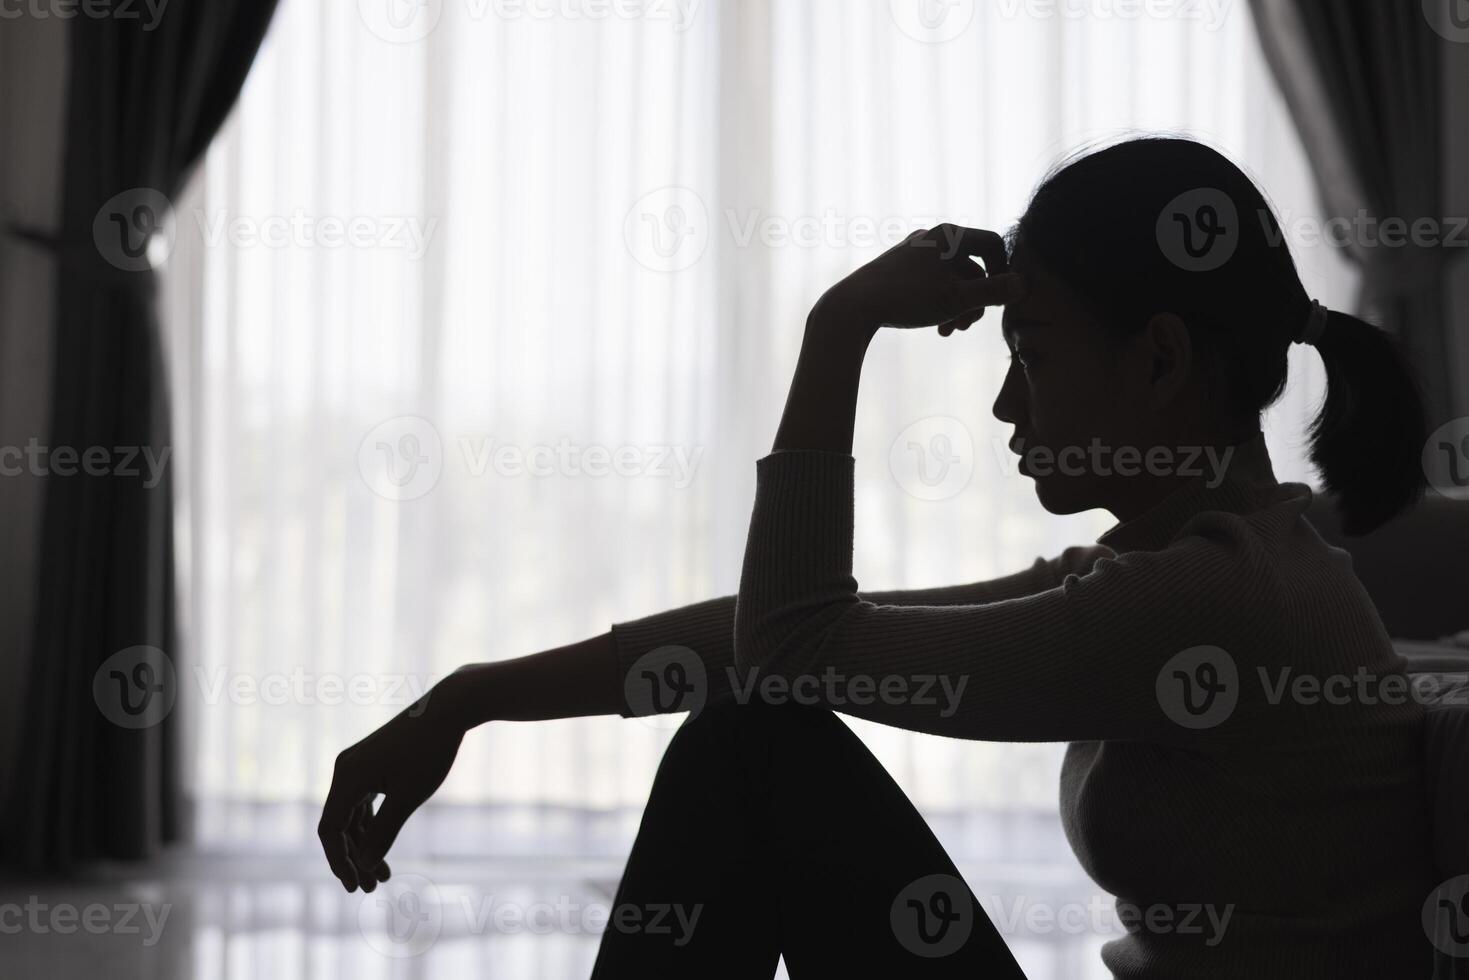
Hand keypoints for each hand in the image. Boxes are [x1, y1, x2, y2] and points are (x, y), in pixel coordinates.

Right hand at [317, 680, 466, 891]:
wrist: (448, 709)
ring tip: (383, 876)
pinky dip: (372, 825)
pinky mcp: (372, 763)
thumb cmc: (430, 752)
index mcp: (347, 778)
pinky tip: (383, 845)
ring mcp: (358, 765)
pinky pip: (364, 801)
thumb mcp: (408, 798)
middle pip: (340, 825)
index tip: (355, 886)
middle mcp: (345, 770)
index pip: (330, 830)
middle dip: (354, 859)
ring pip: (353, 815)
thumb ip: (383, 832)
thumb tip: (364, 864)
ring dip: (365, 845)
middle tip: (371, 888)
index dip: (339, 861)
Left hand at [811, 223, 1024, 336]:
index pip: (993, 244)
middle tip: (968, 325)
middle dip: (976, 298)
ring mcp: (913, 252)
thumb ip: (992, 293)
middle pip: (971, 266)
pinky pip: (931, 282)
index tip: (1002, 299)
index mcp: (949, 236)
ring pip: (951, 278)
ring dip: (958, 305)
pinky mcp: (898, 269)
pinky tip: (936, 326)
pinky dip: (939, 302)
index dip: (1004, 271)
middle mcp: (931, 237)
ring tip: (950, 330)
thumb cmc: (907, 299)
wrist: (852, 306)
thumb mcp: (956, 299)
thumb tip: (1024, 285)